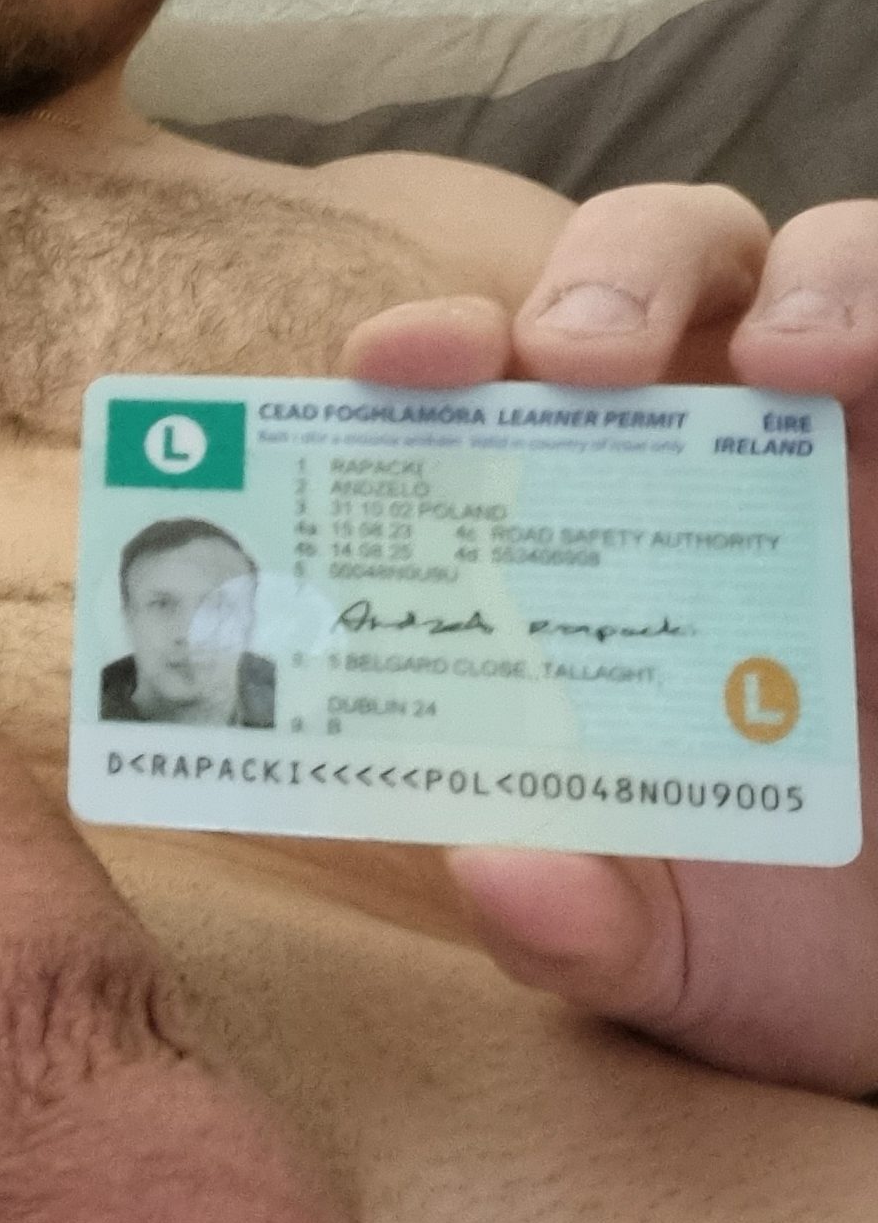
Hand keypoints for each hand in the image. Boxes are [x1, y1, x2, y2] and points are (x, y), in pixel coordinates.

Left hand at [342, 183, 877, 1096]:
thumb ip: (569, 925)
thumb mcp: (662, 955)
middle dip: (609, 277)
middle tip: (579, 361)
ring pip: (833, 266)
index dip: (440, 343)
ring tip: (787, 362)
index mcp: (594, 542)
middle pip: (657, 274)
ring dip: (810, 278)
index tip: (392, 367)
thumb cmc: (781, 935)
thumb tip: (489, 874)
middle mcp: (725, 464)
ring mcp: (866, 452)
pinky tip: (870, 376)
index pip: (499, 389)